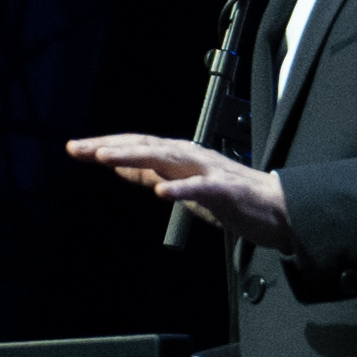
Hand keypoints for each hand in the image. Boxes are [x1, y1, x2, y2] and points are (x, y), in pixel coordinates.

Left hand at [66, 129, 292, 244]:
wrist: (280, 211)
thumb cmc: (233, 199)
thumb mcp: (183, 186)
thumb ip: (154, 176)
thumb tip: (120, 168)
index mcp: (181, 157)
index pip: (138, 146)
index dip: (106, 146)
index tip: (76, 148)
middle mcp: (192, 157)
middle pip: (146, 146)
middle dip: (110, 147)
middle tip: (79, 149)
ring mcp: (209, 171)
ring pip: (167, 159)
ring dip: (134, 157)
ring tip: (105, 159)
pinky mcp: (226, 191)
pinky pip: (200, 188)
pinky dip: (180, 189)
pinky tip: (160, 192)